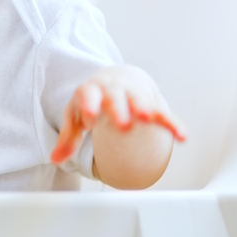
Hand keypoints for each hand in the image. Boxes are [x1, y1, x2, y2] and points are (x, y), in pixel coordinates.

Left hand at [50, 65, 185, 164]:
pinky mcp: (152, 105)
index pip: (88, 95)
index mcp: (91, 91)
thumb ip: (68, 138)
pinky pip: (164, 114)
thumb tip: (55, 158)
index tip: (89, 121)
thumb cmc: (92, 100)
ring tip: (148, 119)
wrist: (114, 78)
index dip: (88, 106)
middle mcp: (113, 91)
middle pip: (115, 98)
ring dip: (145, 109)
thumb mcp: (75, 115)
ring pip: (140, 101)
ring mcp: (134, 96)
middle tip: (122, 125)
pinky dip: (173, 124)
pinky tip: (182, 136)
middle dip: (119, 110)